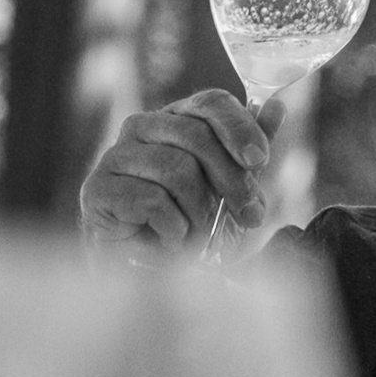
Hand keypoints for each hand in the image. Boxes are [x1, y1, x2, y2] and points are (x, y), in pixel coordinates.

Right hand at [80, 93, 284, 256]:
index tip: (260, 161)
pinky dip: (172, 228)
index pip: (211, 102)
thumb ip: (249, 152)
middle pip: (197, 136)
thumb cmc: (191, 226)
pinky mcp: (97, 188)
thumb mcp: (232, 191)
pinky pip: (150, 199)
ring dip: (200, 213)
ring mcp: (115, 155)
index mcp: (175, 119)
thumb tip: (277, 106)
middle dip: (232, 181)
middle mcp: (142, 127)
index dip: (240, 129)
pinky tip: (169, 239)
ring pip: (176, 170)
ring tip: (199, 234)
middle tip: (248, 216)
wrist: (147, 273)